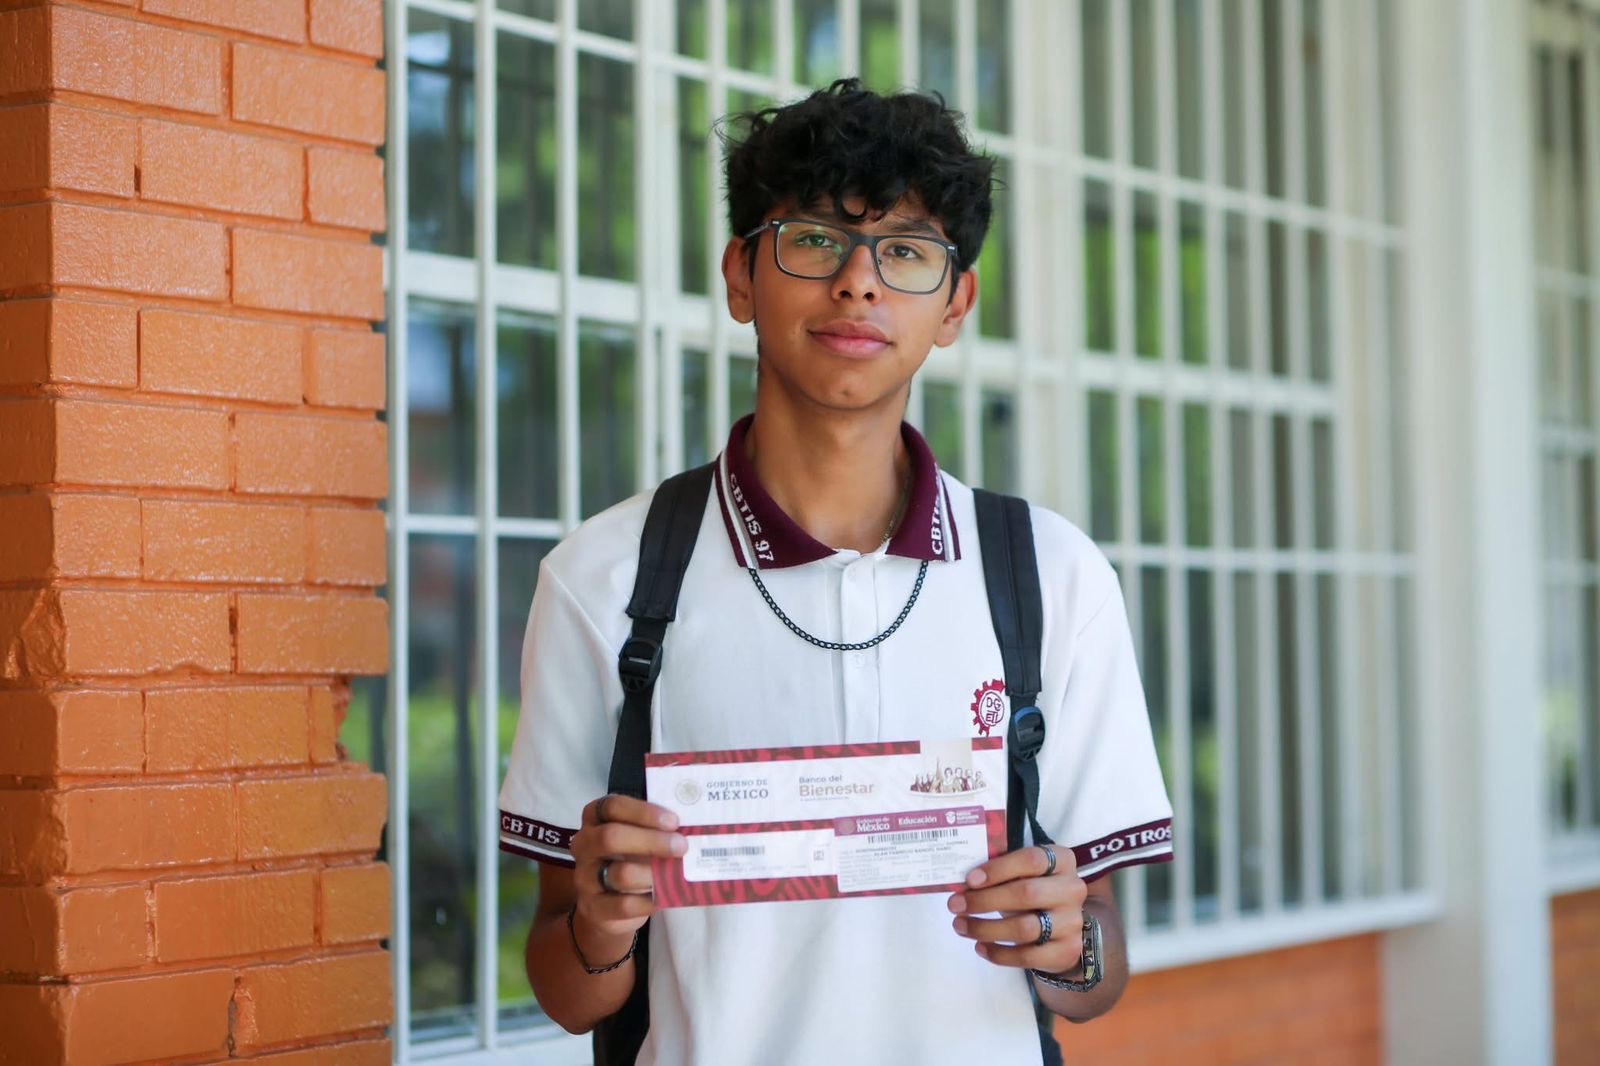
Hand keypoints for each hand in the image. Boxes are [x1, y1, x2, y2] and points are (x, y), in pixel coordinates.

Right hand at [568, 794, 685, 955]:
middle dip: (651, 841)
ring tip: (675, 873)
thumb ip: (656, 827)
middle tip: (681, 846)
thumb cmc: (631, 859)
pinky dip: (651, 900)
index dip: (644, 812)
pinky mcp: (594, 908)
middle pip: (611, 837)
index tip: (673, 821)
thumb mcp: (639, 837)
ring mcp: (585, 877)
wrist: (610, 906)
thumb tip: (693, 825)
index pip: (612, 806)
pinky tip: (665, 895)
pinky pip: (625, 904)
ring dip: (654, 873)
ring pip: (621, 873)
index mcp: (595, 818)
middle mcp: (584, 844)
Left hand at [947, 844, 1087, 973]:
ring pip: (1024, 928)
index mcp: (1061, 860)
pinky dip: (998, 953)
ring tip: (960, 926)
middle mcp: (1072, 889)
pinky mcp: (1066, 952)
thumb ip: (999, 872)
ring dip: (985, 928)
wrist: (1062, 927)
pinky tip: (980, 947)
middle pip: (1026, 894)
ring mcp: (1072, 922)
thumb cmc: (1032, 890)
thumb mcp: (1021, 874)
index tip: (970, 880)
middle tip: (955, 905)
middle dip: (984, 900)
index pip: (1031, 860)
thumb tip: (961, 882)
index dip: (998, 869)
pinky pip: (1027, 956)